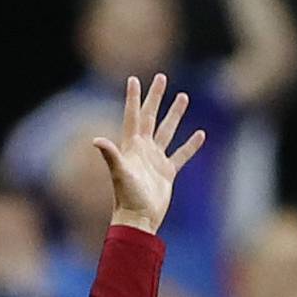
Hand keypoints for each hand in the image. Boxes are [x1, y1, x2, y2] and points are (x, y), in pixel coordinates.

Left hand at [95, 74, 206, 236]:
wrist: (139, 219)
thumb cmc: (127, 197)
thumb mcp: (119, 173)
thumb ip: (110, 154)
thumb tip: (96, 140)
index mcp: (131, 146)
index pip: (133, 115)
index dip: (133, 97)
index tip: (134, 79)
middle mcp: (143, 149)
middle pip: (151, 116)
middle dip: (156, 97)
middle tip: (161, 77)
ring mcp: (155, 160)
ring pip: (167, 131)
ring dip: (175, 115)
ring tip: (183, 97)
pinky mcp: (166, 172)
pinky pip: (180, 155)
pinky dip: (190, 145)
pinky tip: (200, 134)